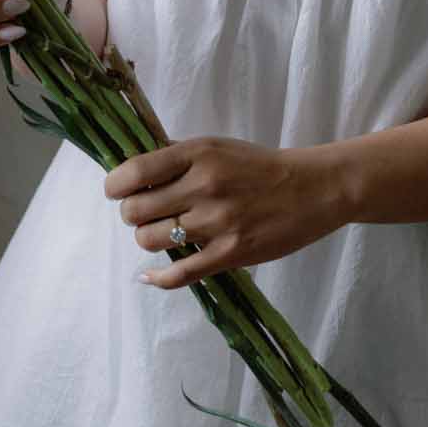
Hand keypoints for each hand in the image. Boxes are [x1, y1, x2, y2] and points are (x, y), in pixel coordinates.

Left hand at [103, 136, 343, 287]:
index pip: (134, 172)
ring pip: (150, 240)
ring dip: (148, 238)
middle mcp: (203, 186)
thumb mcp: (217, 147)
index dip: (115, 186)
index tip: (117, 191)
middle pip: (136, 210)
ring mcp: (217, 222)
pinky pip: (178, 274)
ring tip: (162, 233)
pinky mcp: (230, 254)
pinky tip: (148, 275)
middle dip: (132, 214)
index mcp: (198, 154)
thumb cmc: (259, 166)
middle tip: (145, 213)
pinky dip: (156, 278)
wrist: (312, 189)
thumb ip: (177, 157)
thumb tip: (132, 172)